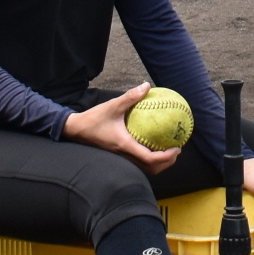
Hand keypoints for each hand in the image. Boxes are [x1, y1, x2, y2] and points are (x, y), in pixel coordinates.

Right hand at [63, 82, 177, 175]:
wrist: (75, 130)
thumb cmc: (93, 119)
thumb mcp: (113, 105)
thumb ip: (130, 97)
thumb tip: (147, 86)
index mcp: (125, 146)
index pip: (150, 158)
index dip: (166, 156)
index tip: (177, 148)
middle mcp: (125, 155)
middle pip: (151, 168)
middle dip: (167, 163)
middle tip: (177, 150)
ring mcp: (122, 157)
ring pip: (145, 167)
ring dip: (159, 162)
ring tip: (168, 150)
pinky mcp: (119, 155)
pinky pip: (138, 161)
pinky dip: (149, 157)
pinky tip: (153, 144)